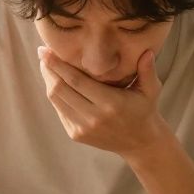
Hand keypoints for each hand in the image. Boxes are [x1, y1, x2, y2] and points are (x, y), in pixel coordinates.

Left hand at [38, 45, 168, 157]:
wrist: (139, 142)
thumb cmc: (144, 110)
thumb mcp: (151, 90)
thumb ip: (148, 70)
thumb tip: (148, 50)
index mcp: (111, 104)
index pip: (76, 81)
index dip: (58, 65)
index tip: (46, 50)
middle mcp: (94, 118)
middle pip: (60, 89)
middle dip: (48, 69)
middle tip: (43, 53)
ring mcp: (82, 128)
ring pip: (56, 100)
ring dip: (48, 81)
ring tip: (46, 65)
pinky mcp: (76, 135)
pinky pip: (60, 110)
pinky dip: (55, 94)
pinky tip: (55, 82)